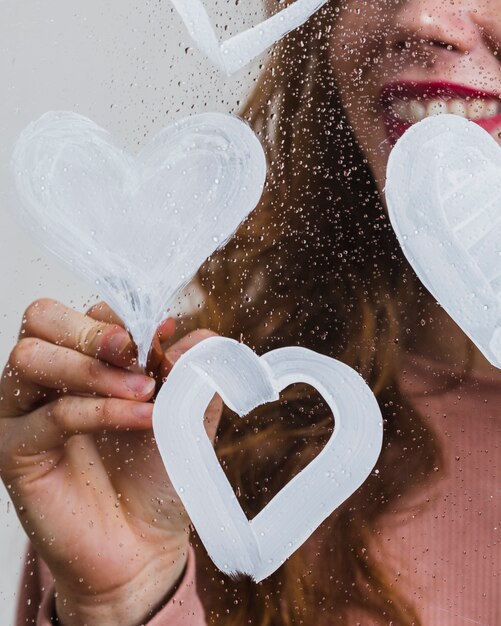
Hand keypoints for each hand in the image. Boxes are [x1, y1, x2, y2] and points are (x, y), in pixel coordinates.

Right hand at [0, 299, 221, 625]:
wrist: (145, 545)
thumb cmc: (158, 475)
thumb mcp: (183, 412)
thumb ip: (188, 371)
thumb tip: (191, 335)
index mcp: (84, 361)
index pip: (85, 311)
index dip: (122, 315)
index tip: (163, 335)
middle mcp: (47, 379)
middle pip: (42, 318)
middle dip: (91, 328)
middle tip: (133, 349)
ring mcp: (25, 413)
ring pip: (31, 357)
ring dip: (93, 368)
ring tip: (144, 391)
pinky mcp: (15, 452)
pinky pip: (49, 415)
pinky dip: (100, 410)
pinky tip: (142, 418)